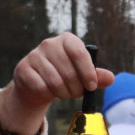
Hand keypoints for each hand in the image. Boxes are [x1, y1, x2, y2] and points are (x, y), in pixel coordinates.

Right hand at [0, 32, 115, 130]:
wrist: (37, 84)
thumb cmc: (65, 77)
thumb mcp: (83, 76)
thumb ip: (97, 76)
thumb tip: (111, 78)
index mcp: (67, 40)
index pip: (79, 52)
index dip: (88, 72)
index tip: (92, 86)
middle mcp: (49, 44)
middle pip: (69, 72)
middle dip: (76, 89)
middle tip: (76, 93)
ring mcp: (34, 55)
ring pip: (55, 82)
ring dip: (64, 94)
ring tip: (64, 93)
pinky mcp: (23, 68)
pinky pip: (41, 87)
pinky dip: (48, 94)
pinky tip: (48, 91)